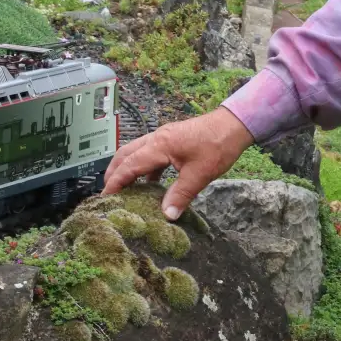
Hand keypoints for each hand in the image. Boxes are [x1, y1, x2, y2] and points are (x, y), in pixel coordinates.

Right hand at [101, 107, 255, 219]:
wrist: (235, 124)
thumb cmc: (218, 145)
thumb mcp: (199, 174)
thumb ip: (180, 195)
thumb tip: (167, 216)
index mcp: (160, 145)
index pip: (129, 165)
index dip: (115, 182)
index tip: (105, 198)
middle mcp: (158, 138)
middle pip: (125, 154)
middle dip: (114, 172)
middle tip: (108, 193)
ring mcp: (165, 137)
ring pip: (137, 152)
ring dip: (128, 168)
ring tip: (125, 190)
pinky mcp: (173, 139)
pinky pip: (151, 153)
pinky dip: (145, 167)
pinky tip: (151, 183)